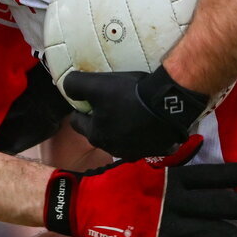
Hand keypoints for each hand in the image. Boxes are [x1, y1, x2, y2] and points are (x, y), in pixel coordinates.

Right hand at [45, 136, 236, 236]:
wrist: (82, 204)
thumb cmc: (114, 181)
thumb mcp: (144, 163)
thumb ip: (174, 157)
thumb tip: (199, 143)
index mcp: (170, 179)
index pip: (209, 175)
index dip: (232, 175)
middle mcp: (172, 202)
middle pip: (215, 205)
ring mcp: (164, 226)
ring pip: (205, 231)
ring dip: (227, 234)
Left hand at [64, 66, 209, 159]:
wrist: (169, 103)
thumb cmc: (128, 95)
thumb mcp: (96, 84)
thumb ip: (75, 85)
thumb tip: (67, 87)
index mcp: (96, 136)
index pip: (77, 122)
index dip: (81, 107)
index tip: (90, 96)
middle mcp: (113, 149)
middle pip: (99, 131)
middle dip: (101, 117)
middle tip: (111, 99)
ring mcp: (135, 152)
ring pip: (120, 136)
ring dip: (121, 125)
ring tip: (130, 107)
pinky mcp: (154, 149)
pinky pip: (142, 139)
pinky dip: (141, 130)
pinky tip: (147, 117)